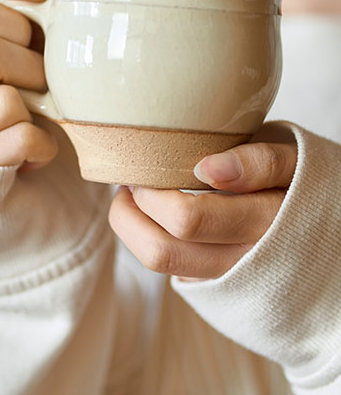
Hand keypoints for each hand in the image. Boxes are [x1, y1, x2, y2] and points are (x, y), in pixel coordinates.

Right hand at [0, 0, 57, 168]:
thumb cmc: (7, 111)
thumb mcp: (15, 57)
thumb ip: (19, 12)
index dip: (12, 24)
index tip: (28, 45)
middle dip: (32, 69)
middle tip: (41, 85)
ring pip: (5, 102)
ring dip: (37, 112)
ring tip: (34, 120)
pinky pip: (19, 140)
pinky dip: (43, 146)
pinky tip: (35, 151)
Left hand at [108, 140, 297, 278]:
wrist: (332, 237)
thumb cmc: (309, 187)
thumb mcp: (298, 162)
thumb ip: (261, 162)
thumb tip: (208, 167)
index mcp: (265, 227)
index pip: (187, 219)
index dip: (151, 193)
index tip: (147, 167)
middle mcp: (245, 264)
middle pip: (162, 252)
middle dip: (129, 214)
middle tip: (131, 183)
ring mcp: (230, 281)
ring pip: (163, 266)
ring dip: (135, 229)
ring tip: (137, 197)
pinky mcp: (219, 287)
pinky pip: (175, 269)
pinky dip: (155, 240)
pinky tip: (160, 216)